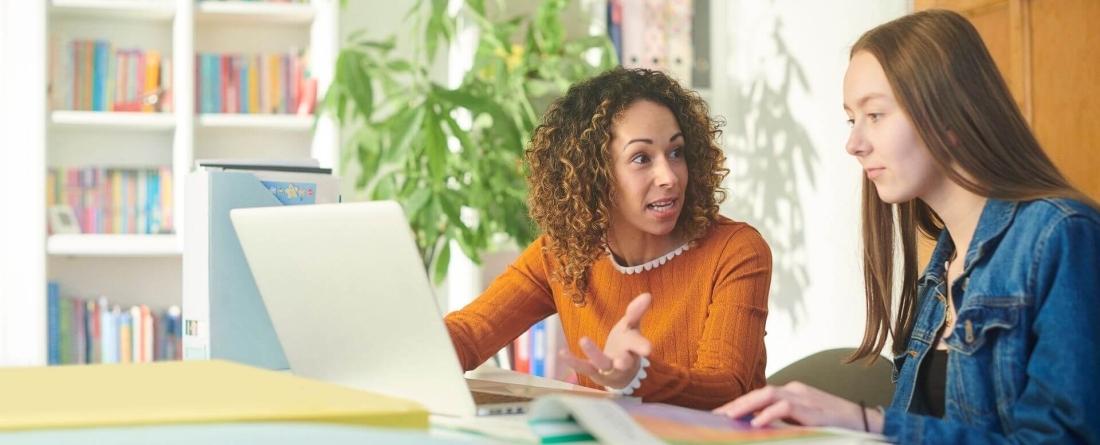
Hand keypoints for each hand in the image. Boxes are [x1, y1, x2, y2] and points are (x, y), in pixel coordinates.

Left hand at [558, 293, 652, 388]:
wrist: (621, 373)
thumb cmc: (626, 345)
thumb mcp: (631, 327)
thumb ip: (636, 312)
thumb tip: (648, 294)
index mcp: (634, 349)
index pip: (639, 346)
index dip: (642, 347)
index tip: (647, 349)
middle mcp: (623, 362)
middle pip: (625, 361)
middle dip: (624, 361)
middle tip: (621, 361)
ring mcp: (608, 369)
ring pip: (602, 363)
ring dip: (594, 353)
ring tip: (584, 339)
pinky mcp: (594, 372)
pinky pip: (583, 367)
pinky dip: (573, 361)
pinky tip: (562, 352)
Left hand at [711, 382, 883, 432]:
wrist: (869, 424)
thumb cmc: (837, 425)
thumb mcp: (806, 422)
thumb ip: (785, 421)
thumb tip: (759, 427)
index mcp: (794, 393)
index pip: (761, 395)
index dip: (740, 404)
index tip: (722, 415)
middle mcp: (797, 391)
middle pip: (760, 392)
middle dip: (737, 404)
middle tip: (717, 416)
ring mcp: (805, 398)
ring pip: (768, 394)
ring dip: (746, 405)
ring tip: (730, 418)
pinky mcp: (813, 410)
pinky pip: (785, 407)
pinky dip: (768, 414)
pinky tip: (755, 423)